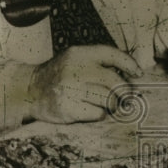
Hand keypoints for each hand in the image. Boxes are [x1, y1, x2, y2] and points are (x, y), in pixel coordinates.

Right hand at [25, 45, 141, 123]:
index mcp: (79, 54)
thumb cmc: (60, 75)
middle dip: (123, 92)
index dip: (129, 64)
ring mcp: (70, 89)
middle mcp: (75, 69)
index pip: (112, 54)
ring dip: (110, 104)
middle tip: (124, 98)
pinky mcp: (68, 107)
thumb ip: (98, 63)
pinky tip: (89, 110)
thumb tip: (132, 76)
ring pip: (108, 99)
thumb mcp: (75, 59)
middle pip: (114, 81)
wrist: (29, 90)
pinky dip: (99, 114)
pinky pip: (97, 113)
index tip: (138, 73)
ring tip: (102, 103)